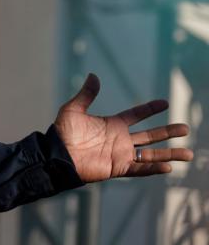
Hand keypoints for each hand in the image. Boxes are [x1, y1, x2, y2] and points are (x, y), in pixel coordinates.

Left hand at [53, 73, 192, 182]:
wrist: (56, 154)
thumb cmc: (62, 133)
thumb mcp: (73, 110)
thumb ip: (86, 94)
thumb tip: (93, 75)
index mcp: (112, 125)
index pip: (136, 115)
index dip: (150, 109)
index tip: (165, 102)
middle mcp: (120, 140)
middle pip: (150, 135)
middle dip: (168, 131)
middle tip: (186, 128)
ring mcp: (121, 154)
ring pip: (150, 154)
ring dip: (169, 154)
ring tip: (188, 154)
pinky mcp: (118, 167)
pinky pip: (139, 168)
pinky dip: (153, 168)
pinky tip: (168, 167)